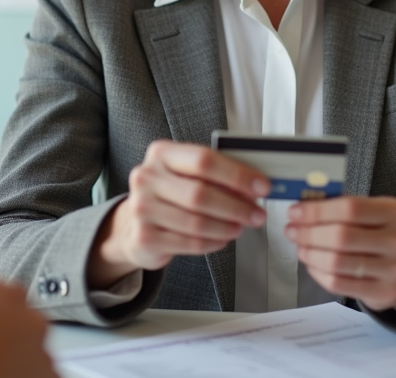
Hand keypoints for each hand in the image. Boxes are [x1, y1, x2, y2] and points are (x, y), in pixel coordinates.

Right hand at [88, 140, 268, 287]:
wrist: (133, 224)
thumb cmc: (169, 194)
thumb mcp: (186, 174)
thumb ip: (215, 174)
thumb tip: (254, 183)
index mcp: (161, 153)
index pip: (204, 160)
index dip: (237, 174)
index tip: (262, 186)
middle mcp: (147, 178)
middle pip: (200, 193)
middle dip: (237, 206)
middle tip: (257, 214)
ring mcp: (142, 208)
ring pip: (197, 222)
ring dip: (227, 227)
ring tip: (240, 226)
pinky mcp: (145, 237)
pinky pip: (190, 242)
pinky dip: (213, 242)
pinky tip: (222, 238)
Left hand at [285, 196, 395, 315]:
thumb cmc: (379, 235)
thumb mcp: (371, 214)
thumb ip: (341, 208)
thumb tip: (302, 207)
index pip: (350, 208)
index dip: (317, 210)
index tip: (295, 212)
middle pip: (341, 236)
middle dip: (308, 233)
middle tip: (292, 231)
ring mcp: (394, 270)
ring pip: (337, 262)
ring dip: (310, 253)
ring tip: (300, 247)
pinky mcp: (384, 292)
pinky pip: (338, 283)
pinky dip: (318, 273)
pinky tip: (312, 264)